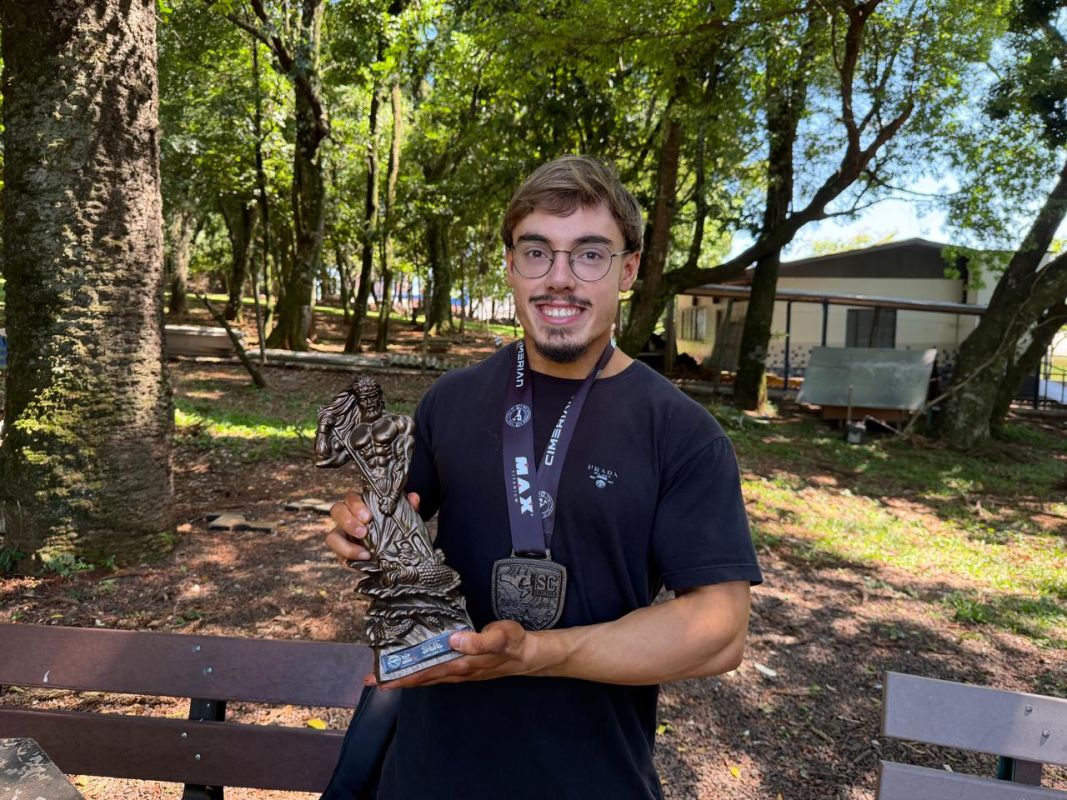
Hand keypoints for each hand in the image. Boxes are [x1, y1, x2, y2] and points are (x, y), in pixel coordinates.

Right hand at [326, 490, 419, 564]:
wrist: (392, 550)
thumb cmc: (392, 527)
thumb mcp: (400, 517)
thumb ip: (406, 508)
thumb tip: (414, 498)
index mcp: (358, 505)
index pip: (350, 498)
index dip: (356, 505)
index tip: (368, 516)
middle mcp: (346, 519)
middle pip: (336, 511)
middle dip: (348, 521)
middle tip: (364, 532)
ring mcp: (342, 537)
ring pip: (332, 537)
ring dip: (345, 545)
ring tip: (364, 553)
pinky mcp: (343, 556)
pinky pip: (340, 559)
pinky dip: (351, 562)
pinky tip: (365, 564)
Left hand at [371, 620, 539, 688]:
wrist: (528, 655)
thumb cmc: (513, 644)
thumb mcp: (499, 637)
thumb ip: (477, 641)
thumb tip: (453, 640)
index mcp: (460, 665)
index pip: (424, 673)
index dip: (401, 677)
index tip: (379, 679)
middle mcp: (456, 671)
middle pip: (421, 678)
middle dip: (396, 679)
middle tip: (370, 679)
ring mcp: (460, 671)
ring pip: (427, 676)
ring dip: (407, 676)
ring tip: (386, 674)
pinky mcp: (464, 666)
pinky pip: (436, 671)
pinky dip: (422, 670)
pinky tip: (417, 665)